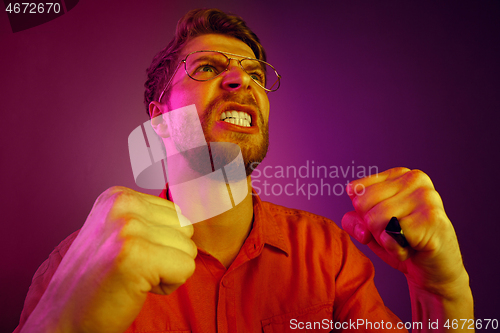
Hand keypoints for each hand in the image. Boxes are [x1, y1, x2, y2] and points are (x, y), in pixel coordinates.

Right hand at [22, 186, 196, 332]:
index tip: (127, 255)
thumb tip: (190, 218)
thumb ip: (150, 219)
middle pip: (186, 229)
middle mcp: (122, 205)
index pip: (177, 214)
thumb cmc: (99, 279)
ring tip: (132, 277)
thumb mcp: (119, 231)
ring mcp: (128, 227)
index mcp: (118, 195)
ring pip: (189, 249)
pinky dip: (167, 286)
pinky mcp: (136, 255)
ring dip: (166, 271)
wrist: (64, 318)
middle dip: (167, 255)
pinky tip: (136, 287)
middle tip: (132, 269)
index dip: (160, 243)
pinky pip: (186, 268)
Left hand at [341, 168, 467, 295]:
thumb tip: (361, 227)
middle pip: (363, 204)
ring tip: (405, 241)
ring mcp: (426, 197)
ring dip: (384, 241)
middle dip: (372, 229)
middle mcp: (414, 179)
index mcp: (399, 174)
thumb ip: (354, 222)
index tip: (385, 222)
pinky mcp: (432, 218)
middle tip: (395, 234)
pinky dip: (395, 250)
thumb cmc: (402, 243)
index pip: (356, 190)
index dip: (363, 215)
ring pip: (375, 220)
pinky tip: (413, 249)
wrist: (436, 270)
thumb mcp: (370, 229)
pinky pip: (390, 235)